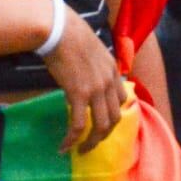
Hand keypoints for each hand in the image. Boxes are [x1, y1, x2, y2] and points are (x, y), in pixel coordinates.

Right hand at [39, 8, 123, 153]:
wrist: (60, 29)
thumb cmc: (69, 33)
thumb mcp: (91, 49)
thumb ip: (94, 65)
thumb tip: (84, 73)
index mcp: (113, 71)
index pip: (121, 100)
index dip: (113, 114)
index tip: (102, 122)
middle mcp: (109, 83)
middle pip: (115, 118)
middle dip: (104, 135)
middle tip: (92, 143)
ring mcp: (96, 90)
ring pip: (101, 126)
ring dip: (92, 142)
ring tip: (82, 150)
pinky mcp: (79, 94)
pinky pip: (78, 124)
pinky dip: (72, 138)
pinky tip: (65, 145)